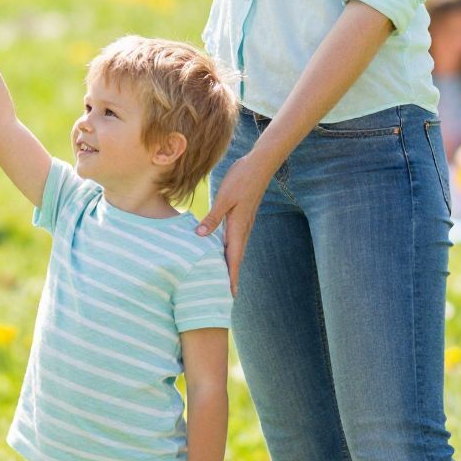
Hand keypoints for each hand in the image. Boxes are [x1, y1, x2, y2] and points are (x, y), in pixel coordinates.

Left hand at [195, 150, 272, 294]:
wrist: (259, 164)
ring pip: (236, 249)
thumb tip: (200, 236)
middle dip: (231, 277)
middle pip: (235, 258)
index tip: (230, 295)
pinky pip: (235, 239)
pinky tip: (223, 251)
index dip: (231, 277)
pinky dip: (229, 251)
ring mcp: (244, 223)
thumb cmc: (241, 179)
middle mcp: (242, 229)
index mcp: (238, 227)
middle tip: (227, 295)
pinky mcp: (243, 217)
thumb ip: (213, 217)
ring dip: (231, 265)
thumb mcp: (224, 197)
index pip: (233, 258)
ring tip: (225, 279)